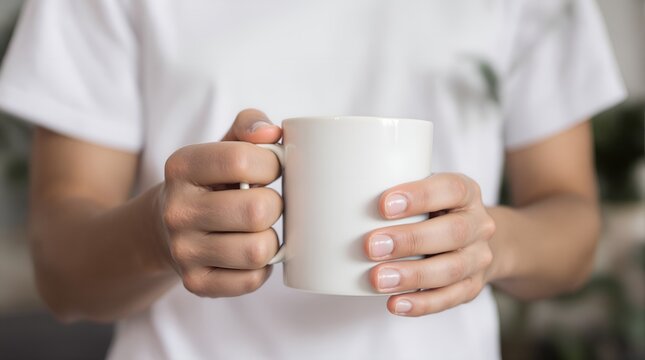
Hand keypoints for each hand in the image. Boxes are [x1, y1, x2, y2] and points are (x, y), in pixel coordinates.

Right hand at [159, 109, 282, 296]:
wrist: (165, 227)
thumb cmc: (210, 183)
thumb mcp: (222, 146)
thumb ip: (249, 126)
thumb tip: (271, 132)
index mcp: (182, 166)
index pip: (242, 160)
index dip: (271, 164)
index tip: (270, 169)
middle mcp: (177, 209)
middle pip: (257, 210)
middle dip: (274, 205)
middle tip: (267, 203)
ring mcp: (183, 250)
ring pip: (257, 251)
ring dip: (271, 240)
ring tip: (258, 229)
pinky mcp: (195, 283)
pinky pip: (251, 280)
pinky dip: (261, 268)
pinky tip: (249, 253)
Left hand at [364, 173, 495, 315]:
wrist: (471, 238)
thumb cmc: (431, 210)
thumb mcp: (422, 191)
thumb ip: (394, 191)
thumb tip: (338, 195)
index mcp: (466, 192)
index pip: (451, 189)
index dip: (419, 196)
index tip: (382, 205)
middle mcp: (478, 224)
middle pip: (453, 232)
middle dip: (409, 240)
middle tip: (371, 246)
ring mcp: (478, 258)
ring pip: (451, 269)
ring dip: (412, 275)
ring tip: (378, 279)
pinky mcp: (472, 287)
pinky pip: (449, 298)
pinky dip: (421, 303)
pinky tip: (394, 303)